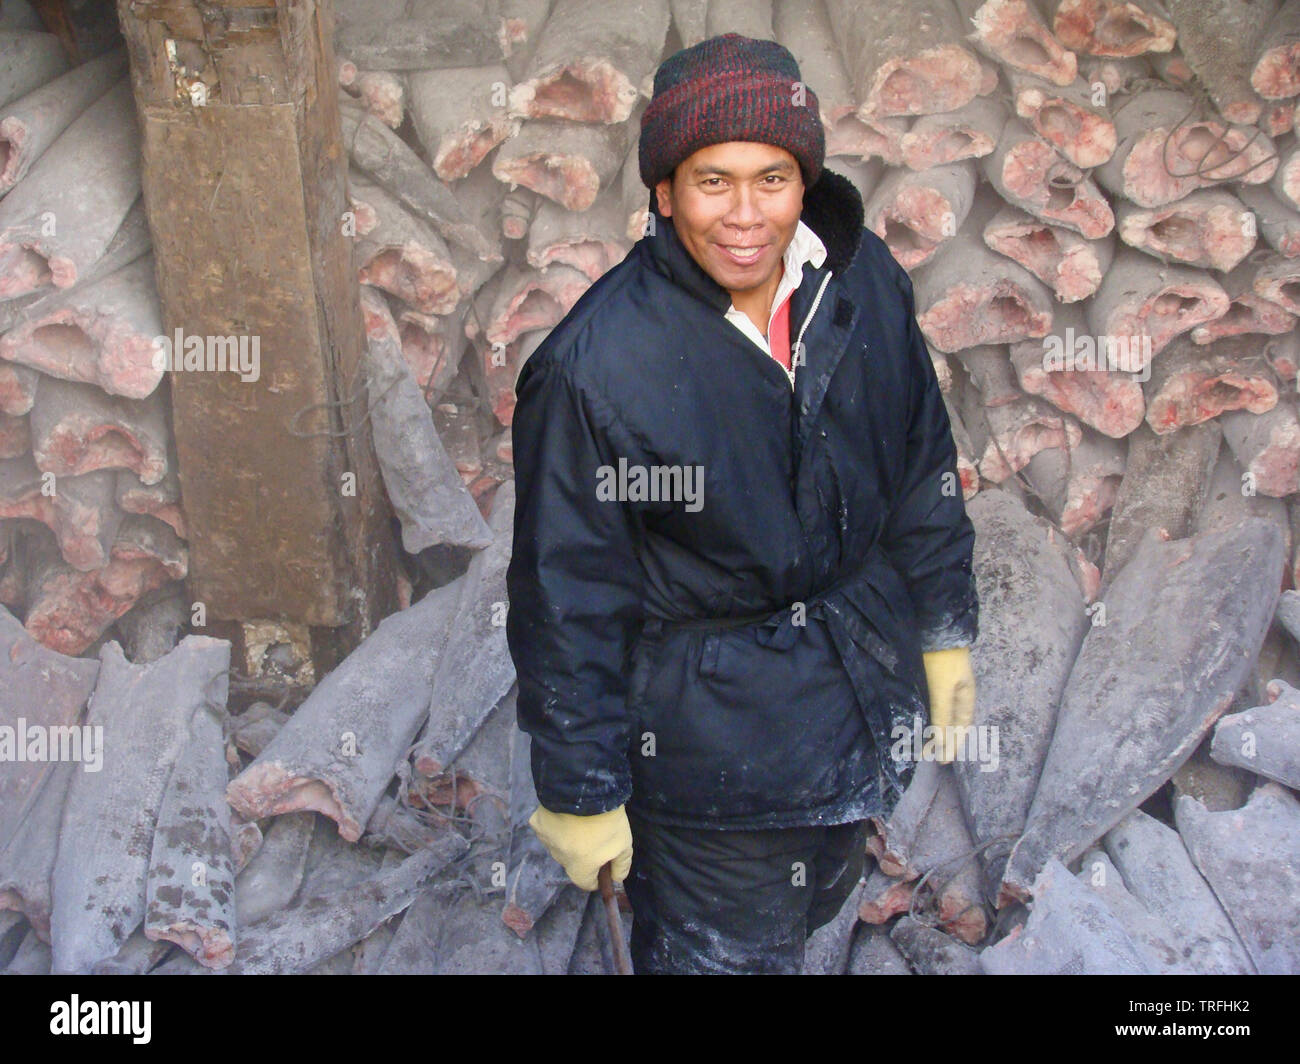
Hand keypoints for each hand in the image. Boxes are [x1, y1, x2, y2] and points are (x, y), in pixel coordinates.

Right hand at [528, 804, 632, 890]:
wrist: (584, 789)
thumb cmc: (606, 820)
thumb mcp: (623, 843)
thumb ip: (622, 865)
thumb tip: (616, 878)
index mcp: (579, 869)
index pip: (587, 883)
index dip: (598, 875)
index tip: (604, 862)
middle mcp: (559, 859)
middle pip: (573, 862)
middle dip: (583, 854)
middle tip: (596, 833)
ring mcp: (546, 841)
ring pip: (559, 844)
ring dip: (568, 837)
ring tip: (581, 819)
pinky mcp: (537, 823)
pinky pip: (548, 828)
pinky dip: (556, 823)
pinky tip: (565, 812)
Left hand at [921, 647, 975, 763]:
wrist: (935, 630)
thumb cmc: (942, 661)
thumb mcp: (943, 690)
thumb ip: (942, 716)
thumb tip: (942, 743)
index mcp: (965, 698)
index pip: (960, 727)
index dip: (953, 744)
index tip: (943, 760)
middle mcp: (956, 694)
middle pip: (950, 723)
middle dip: (942, 740)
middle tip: (929, 756)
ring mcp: (943, 686)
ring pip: (940, 714)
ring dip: (933, 729)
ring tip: (921, 744)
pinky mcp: (930, 679)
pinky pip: (930, 704)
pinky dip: (926, 716)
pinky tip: (918, 721)